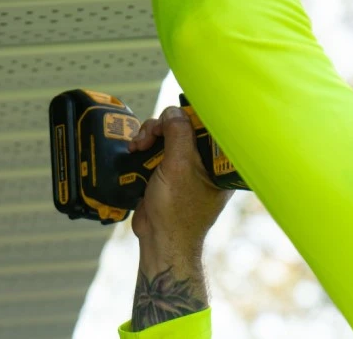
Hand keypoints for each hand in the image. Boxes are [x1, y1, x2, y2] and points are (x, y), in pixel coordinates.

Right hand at [128, 106, 233, 256]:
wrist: (159, 241)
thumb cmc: (177, 211)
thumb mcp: (179, 166)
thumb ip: (178, 134)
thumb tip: (174, 112)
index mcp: (218, 161)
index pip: (206, 124)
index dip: (185, 116)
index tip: (168, 121)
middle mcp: (205, 162)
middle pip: (184, 127)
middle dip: (162, 127)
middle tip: (149, 137)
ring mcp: (185, 167)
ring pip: (168, 135)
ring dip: (150, 135)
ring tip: (138, 146)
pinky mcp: (168, 172)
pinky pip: (158, 149)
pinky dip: (145, 146)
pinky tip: (135, 150)